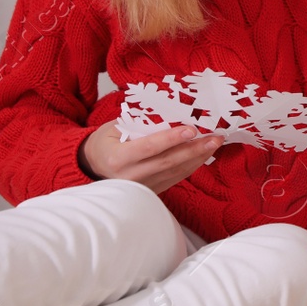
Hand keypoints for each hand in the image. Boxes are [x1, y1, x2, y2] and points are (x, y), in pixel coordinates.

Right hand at [81, 122, 225, 193]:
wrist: (92, 168)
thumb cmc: (104, 144)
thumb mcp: (114, 128)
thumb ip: (139, 124)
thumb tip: (170, 114)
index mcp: (118, 159)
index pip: (149, 148)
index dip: (171, 139)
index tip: (191, 129)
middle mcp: (131, 177)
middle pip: (168, 162)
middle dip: (194, 149)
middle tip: (214, 137)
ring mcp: (142, 187)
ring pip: (175, 172)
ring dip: (198, 157)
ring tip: (214, 143)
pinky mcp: (151, 191)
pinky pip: (175, 178)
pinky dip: (191, 166)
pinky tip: (203, 155)